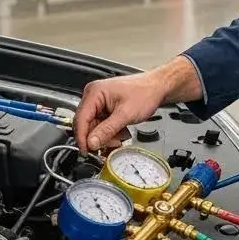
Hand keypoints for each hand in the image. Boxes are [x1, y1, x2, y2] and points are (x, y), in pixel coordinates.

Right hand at [74, 56, 200, 151]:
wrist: (158, 88)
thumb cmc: (145, 93)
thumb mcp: (126, 114)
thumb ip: (107, 130)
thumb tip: (91, 143)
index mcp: (94, 92)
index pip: (80, 120)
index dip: (82, 138)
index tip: (87, 152)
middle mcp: (93, 96)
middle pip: (86, 125)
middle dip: (99, 137)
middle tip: (113, 143)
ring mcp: (99, 102)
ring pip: (94, 128)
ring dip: (107, 136)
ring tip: (121, 135)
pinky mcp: (105, 108)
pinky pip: (101, 125)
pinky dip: (110, 132)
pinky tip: (121, 131)